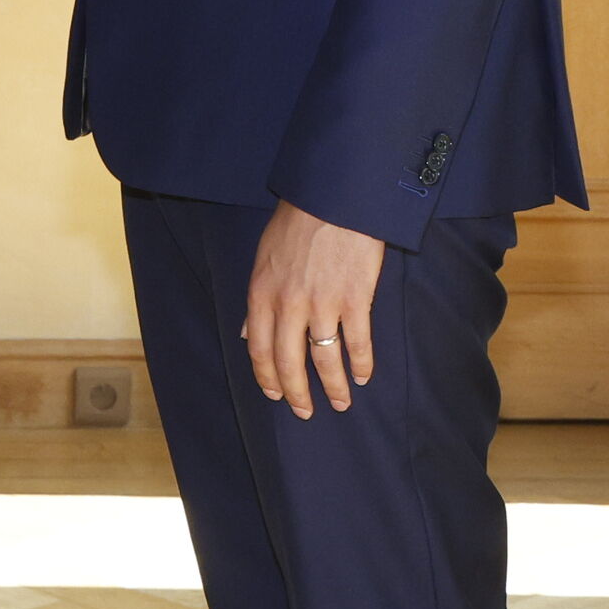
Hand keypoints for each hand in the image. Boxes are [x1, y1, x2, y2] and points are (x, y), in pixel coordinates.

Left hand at [244, 201, 384, 417]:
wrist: (334, 197)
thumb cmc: (297, 221)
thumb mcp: (263, 257)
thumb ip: (258, 298)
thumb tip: (246, 334)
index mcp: (262, 294)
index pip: (259, 350)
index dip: (267, 378)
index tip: (275, 395)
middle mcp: (289, 305)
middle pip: (289, 363)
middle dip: (297, 394)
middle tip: (305, 412)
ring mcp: (323, 304)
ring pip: (325, 360)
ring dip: (333, 387)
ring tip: (340, 403)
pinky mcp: (356, 300)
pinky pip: (357, 342)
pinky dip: (360, 364)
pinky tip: (362, 376)